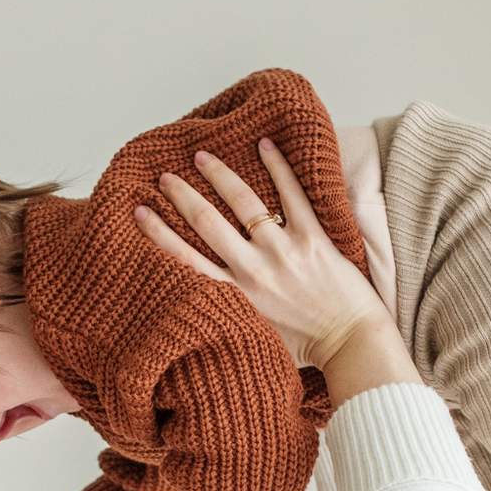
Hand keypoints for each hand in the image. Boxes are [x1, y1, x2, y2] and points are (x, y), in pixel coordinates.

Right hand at [131, 140, 400, 376]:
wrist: (351, 344)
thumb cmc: (306, 346)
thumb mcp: (253, 336)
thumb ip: (229, 313)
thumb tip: (200, 300)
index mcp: (235, 295)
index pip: (185, 258)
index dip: (159, 232)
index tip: (140, 212)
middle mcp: (254, 270)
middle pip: (207, 222)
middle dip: (182, 195)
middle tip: (165, 176)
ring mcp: (284, 252)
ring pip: (244, 202)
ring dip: (219, 174)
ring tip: (202, 156)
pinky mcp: (313, 240)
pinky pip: (293, 196)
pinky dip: (278, 167)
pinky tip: (265, 144)